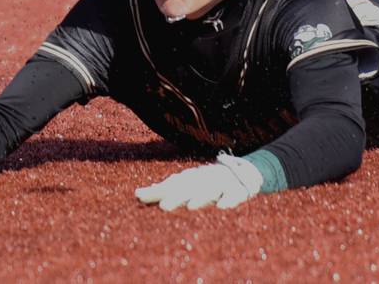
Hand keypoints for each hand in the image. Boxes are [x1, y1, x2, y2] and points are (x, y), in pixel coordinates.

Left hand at [135, 153, 262, 210]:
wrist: (242, 171)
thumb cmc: (205, 182)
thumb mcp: (184, 185)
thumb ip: (162, 191)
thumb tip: (136, 194)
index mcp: (190, 179)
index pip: (171, 185)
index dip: (157, 191)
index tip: (140, 196)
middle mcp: (203, 180)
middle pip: (188, 189)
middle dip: (176, 197)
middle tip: (163, 206)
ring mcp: (221, 185)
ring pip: (210, 191)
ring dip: (201, 198)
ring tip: (191, 206)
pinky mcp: (237, 191)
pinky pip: (234, 196)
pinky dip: (229, 200)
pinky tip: (222, 207)